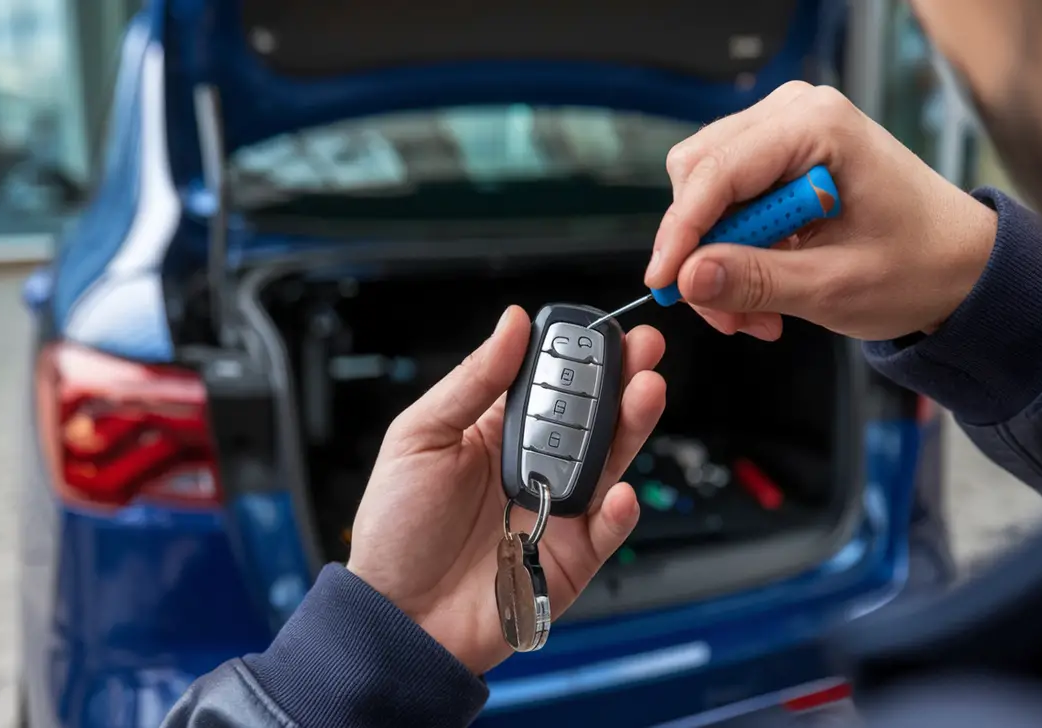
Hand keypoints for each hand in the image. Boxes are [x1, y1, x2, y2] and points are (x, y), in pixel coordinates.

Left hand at [346, 306, 665, 674]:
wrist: (396, 617)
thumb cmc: (397, 531)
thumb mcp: (419, 437)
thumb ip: (472, 381)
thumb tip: (512, 325)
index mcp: (498, 432)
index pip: (550, 382)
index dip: (579, 354)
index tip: (602, 328)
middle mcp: (535, 467)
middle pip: (592, 416)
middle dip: (623, 379)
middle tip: (645, 348)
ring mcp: (557, 511)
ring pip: (609, 463)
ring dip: (632, 427)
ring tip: (645, 392)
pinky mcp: (570, 559)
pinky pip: (605, 531)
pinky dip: (618, 512)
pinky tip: (619, 490)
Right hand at [644, 81, 998, 341]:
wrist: (961, 266)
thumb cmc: (919, 265)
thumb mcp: (833, 286)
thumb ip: (755, 280)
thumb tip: (689, 278)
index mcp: (817, 126)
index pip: (716, 172)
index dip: (681, 232)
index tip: (665, 282)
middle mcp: (796, 114)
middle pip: (699, 175)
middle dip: (701, 250)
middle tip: (725, 312)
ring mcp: (786, 132)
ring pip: (704, 191)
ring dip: (716, 258)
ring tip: (753, 311)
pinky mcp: (780, 159)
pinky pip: (726, 201)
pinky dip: (732, 251)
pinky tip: (762, 288)